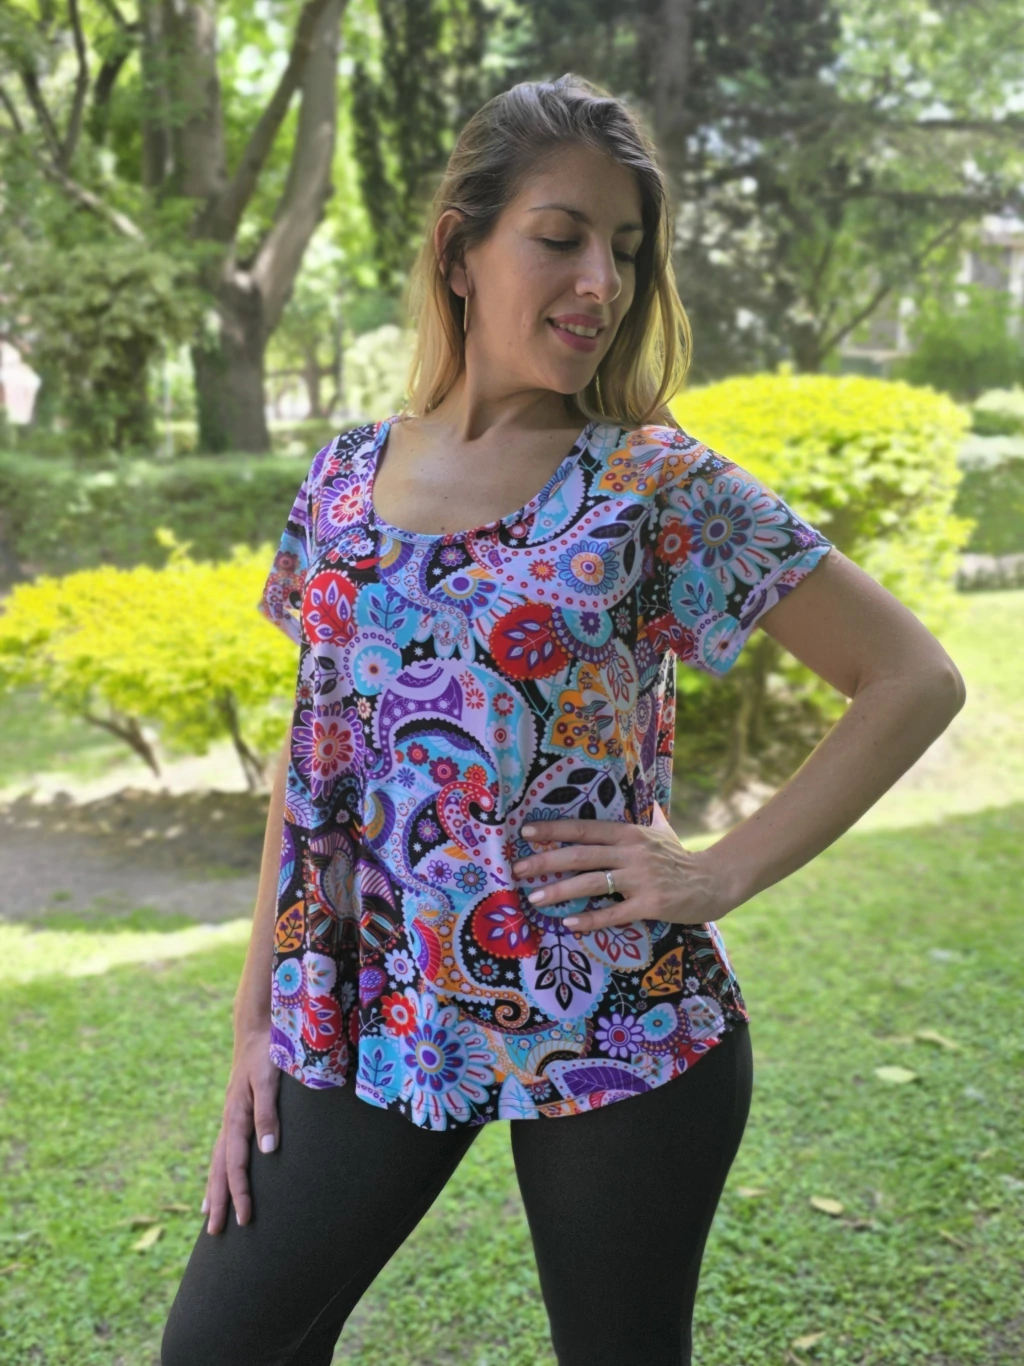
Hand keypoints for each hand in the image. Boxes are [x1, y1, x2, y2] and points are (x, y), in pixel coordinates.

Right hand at [202, 1022, 280, 1235]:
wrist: (257, 1028)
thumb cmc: (267, 1053)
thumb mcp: (270, 1080)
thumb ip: (268, 1113)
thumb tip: (267, 1150)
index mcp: (237, 1116)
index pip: (236, 1165)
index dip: (239, 1193)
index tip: (244, 1219)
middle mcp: (229, 1121)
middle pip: (220, 1169)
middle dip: (220, 1201)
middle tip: (216, 1234)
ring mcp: (230, 1116)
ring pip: (218, 1160)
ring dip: (215, 1188)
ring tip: (210, 1216)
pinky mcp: (235, 1112)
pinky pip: (223, 1148)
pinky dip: (219, 1169)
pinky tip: (219, 1178)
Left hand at [511, 801, 735, 933]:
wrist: (714, 881)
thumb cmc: (680, 857)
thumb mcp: (659, 830)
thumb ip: (640, 816)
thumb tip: (635, 790)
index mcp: (629, 833)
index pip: (584, 828)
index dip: (554, 829)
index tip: (526, 831)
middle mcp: (632, 852)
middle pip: (581, 855)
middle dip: (546, 861)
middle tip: (518, 869)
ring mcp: (641, 879)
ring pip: (592, 883)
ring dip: (560, 891)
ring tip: (535, 898)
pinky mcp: (651, 905)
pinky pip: (614, 913)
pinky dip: (590, 919)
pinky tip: (570, 924)